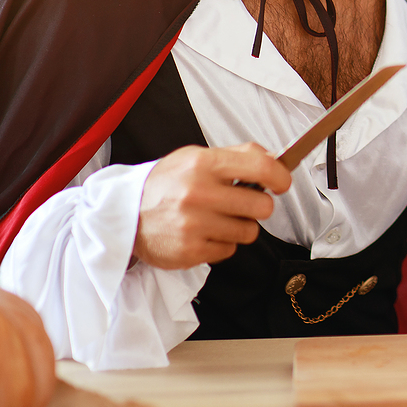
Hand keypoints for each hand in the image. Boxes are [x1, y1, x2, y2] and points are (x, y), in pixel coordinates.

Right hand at [133, 143, 290, 269]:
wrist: (123, 213)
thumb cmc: (165, 184)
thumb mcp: (195, 157)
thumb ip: (237, 155)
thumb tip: (275, 159)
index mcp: (202, 164)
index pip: (260, 167)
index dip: (280, 177)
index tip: (282, 183)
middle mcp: (198, 193)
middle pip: (262, 206)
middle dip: (259, 206)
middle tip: (242, 203)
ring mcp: (194, 224)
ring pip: (249, 231)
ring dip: (239, 226)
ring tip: (217, 219)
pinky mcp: (190, 251)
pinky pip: (230, 250)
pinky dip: (222, 243)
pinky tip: (203, 233)